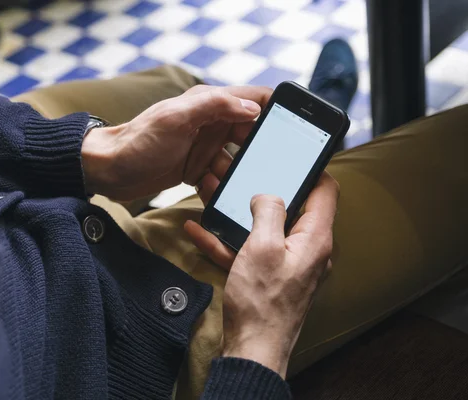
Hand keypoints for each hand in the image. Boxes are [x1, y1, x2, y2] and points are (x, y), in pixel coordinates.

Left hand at [81, 85, 271, 200]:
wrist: (109, 171)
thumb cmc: (138, 143)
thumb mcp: (176, 119)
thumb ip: (214, 107)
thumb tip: (253, 107)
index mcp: (210, 103)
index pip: (256, 98)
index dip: (276, 110)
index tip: (290, 131)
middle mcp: (211, 123)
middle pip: (251, 134)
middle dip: (256, 153)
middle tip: (256, 169)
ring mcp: (204, 146)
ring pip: (237, 161)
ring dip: (232, 174)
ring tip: (213, 178)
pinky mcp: (196, 167)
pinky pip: (220, 178)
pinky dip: (217, 186)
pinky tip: (205, 188)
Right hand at [184, 174, 338, 377]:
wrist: (253, 349)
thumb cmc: (262, 302)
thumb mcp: (263, 247)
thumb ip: (269, 212)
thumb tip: (268, 195)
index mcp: (314, 239)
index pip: (325, 192)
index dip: (311, 170)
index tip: (291, 157)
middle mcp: (306, 250)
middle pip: (290, 208)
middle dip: (262, 190)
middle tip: (241, 173)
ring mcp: (287, 264)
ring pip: (264, 229)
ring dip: (238, 214)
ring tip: (213, 195)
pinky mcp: (269, 277)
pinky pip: (251, 251)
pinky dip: (229, 241)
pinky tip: (201, 231)